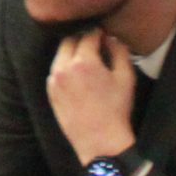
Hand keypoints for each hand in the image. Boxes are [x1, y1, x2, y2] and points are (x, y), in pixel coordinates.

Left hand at [44, 28, 138, 165]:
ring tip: (86, 60)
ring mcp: (54, 80)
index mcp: (83, 61)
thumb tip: (111, 39)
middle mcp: (63, 67)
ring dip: (71, 52)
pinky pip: (55, 71)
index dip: (98, 34)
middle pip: (69, 41)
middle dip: (81, 39)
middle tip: (94, 46)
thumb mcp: (125, 77)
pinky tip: (77, 76)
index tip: (104, 36)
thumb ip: (119, 52)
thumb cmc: (116, 109)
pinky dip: (65, 67)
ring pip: (59, 55)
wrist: (100, 140)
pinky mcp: (50, 92)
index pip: (88, 35)